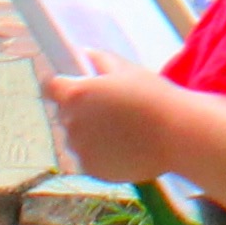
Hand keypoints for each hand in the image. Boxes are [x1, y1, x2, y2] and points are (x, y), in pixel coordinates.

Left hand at [42, 57, 189, 185]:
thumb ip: (100, 60)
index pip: (49, 87)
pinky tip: (125, 145)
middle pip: (65, 113)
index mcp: (77, 95)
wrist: (176, 135)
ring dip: (90, 132)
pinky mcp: (91, 169)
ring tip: (122, 128)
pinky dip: (101, 152)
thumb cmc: (153, 97)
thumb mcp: (127, 70)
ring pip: (77, 137)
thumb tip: (85, 55)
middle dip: (80, 109)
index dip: (60, 84)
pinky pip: (89, 157)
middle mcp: (72, 124)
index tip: (72, 84)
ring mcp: (80, 150)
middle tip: (110, 106)